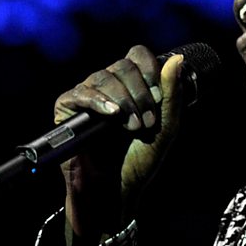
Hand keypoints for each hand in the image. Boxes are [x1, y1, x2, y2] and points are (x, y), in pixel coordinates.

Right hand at [54, 45, 186, 245]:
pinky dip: (98, 102)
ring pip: (103, 77)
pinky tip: (112, 115)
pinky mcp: (66, 109)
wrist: (116, 190)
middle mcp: (108, 86)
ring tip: (132, 127)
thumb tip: (178, 58)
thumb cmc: (140, 161)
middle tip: (146, 122)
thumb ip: (172, 93)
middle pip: (122, 65)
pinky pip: (79, 93)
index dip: (149, 69)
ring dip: (123, 101)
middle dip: (139, 94)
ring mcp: (86, 96)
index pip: (137, 55)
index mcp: (131, 85)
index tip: (157, 97)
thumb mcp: (166, 127)